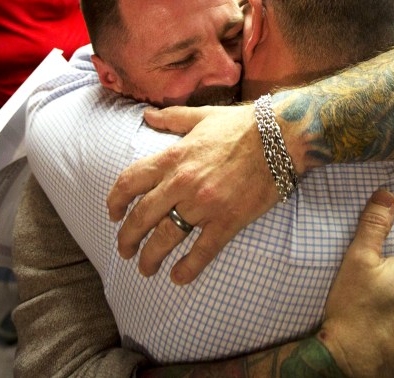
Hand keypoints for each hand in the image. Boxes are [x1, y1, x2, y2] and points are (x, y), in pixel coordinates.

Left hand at [106, 104, 278, 283]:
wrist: (280, 137)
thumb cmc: (242, 125)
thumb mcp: (202, 116)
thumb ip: (171, 118)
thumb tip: (147, 115)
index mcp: (173, 158)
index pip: (130, 182)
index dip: (114, 201)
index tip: (112, 214)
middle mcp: (182, 183)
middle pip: (141, 216)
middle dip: (127, 238)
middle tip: (125, 250)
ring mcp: (204, 204)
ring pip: (165, 238)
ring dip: (150, 257)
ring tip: (146, 269)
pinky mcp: (228, 220)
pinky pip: (202, 251)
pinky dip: (187, 268)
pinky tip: (178, 277)